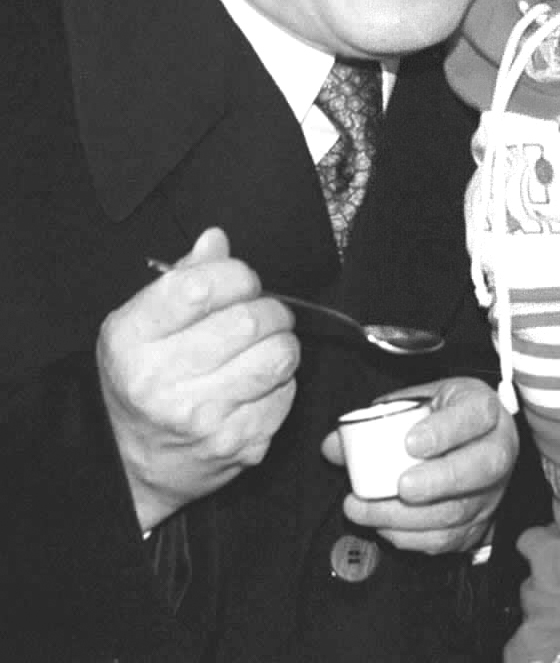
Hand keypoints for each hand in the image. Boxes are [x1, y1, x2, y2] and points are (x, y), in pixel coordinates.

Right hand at [97, 227, 299, 531]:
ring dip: (280, 342)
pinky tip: (254, 384)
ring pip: (279, 355)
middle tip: (259, 313)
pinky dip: (279, 382)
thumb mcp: (141, 322)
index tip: (239, 281)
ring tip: (262, 345)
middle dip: (267, 308)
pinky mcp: (238, 444)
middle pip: (250, 320)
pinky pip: (286, 394)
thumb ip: (183, 276)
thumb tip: (217, 240)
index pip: (202, 286)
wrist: (128, 463)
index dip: (235, 274)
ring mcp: (203, 419)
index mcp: (133, 340)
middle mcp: (163, 382)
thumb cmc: (139, 380)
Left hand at [322, 376, 516, 555]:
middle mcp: (498, 449)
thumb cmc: (445, 418)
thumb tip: (334, 445)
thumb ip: (377, 419)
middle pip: (481, 468)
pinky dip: (411, 537)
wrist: (475, 442)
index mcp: (484, 409)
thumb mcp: (419, 402)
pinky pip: (448, 539)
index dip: (446, 431)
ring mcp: (491, 491)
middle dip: (438, 481)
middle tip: (400, 486)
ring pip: (460, 511)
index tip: (410, 442)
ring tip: (365, 509)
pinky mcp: (479, 524)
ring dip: (408, 516)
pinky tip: (384, 526)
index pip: (476, 415)